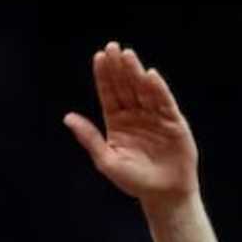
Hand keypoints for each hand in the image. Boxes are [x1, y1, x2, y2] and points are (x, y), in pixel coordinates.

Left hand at [64, 42, 198, 208]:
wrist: (162, 194)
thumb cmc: (133, 180)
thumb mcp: (106, 160)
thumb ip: (89, 138)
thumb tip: (67, 117)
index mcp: (117, 123)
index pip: (109, 94)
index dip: (104, 76)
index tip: (98, 57)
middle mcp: (135, 116)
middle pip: (125, 87)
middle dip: (118, 67)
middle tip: (112, 47)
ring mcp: (155, 117)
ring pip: (143, 90)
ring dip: (136, 72)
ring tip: (127, 54)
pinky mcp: (173, 122)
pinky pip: (164, 103)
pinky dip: (157, 89)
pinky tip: (149, 75)